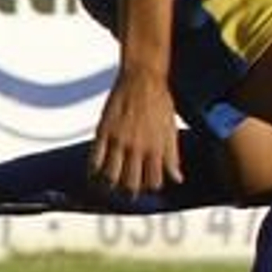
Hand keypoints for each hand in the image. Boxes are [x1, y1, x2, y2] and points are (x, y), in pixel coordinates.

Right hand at [90, 66, 182, 195]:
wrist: (143, 78)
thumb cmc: (161, 102)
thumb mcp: (171, 129)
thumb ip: (172, 156)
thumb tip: (177, 178)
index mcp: (157, 147)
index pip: (153, 181)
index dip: (150, 187)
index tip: (146, 186)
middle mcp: (138, 147)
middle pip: (130, 183)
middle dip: (129, 191)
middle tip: (127, 192)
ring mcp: (119, 140)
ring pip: (111, 175)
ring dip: (110, 185)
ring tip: (109, 186)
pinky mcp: (104, 131)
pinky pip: (95, 158)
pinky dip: (93, 170)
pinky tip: (93, 173)